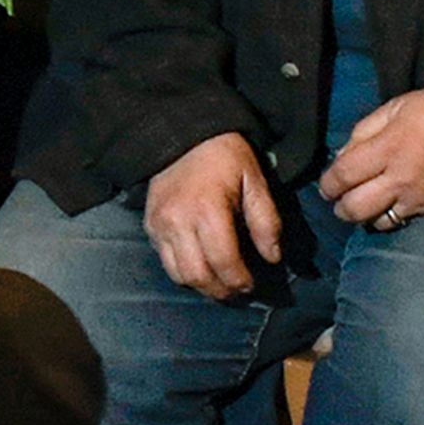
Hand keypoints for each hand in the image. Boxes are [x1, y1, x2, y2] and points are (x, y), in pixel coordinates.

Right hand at [145, 131, 284, 301]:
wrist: (183, 132)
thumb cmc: (225, 156)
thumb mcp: (255, 181)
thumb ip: (266, 221)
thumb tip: (273, 258)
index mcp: (208, 209)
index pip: (224, 262)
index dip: (241, 281)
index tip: (254, 286)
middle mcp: (178, 221)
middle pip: (199, 276)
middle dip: (222, 292)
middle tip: (240, 292)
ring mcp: (159, 225)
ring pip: (179, 275)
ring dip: (202, 287)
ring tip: (222, 285)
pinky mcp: (150, 225)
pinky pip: (165, 262)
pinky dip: (185, 273)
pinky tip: (202, 267)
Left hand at [315, 87, 423, 231]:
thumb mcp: (394, 108)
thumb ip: (363, 132)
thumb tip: (341, 158)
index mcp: (386, 149)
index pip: (343, 176)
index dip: (328, 185)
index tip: (326, 187)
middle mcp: (400, 179)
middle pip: (355, 209)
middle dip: (341, 208)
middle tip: (341, 201)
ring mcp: (420, 199)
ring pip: (380, 223)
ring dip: (369, 216)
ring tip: (370, 204)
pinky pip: (408, 221)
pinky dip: (396, 215)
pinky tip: (396, 204)